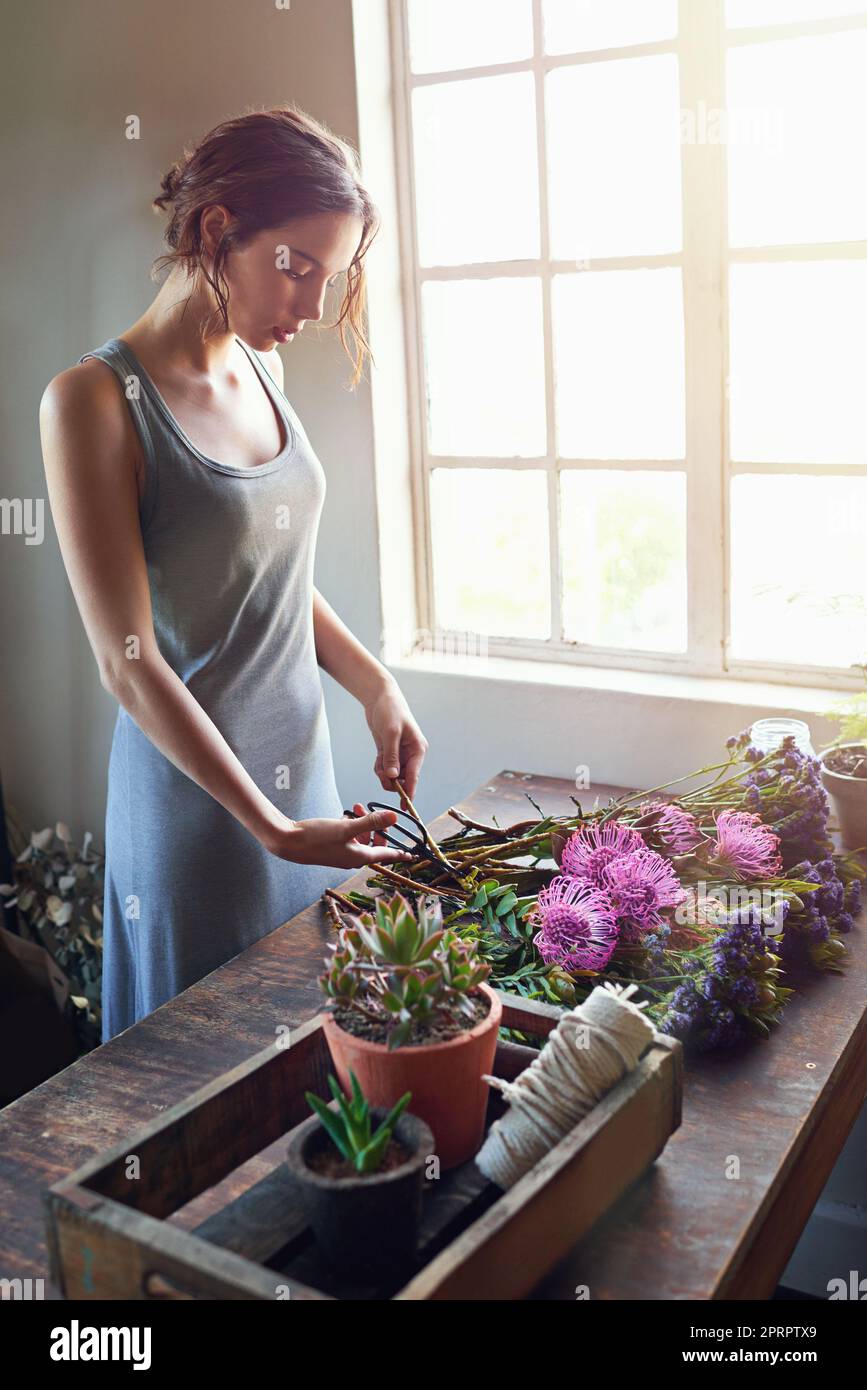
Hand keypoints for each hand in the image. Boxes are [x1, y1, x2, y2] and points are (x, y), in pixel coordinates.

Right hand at [263, 808, 413, 869]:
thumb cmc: (316, 837)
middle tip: (371, 812)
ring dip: (362, 823)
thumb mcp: (346, 828)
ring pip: (361, 838)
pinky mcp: (332, 846)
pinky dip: (351, 825)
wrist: (287, 842)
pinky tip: (345, 815)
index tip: (411, 855)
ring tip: (355, 808)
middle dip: (376, 827)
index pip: (386, 855)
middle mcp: (351, 858)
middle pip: (374, 844)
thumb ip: (371, 822)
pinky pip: (349, 837)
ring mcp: (341, 853)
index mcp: (359, 857)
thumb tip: (394, 818)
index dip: (399, 853)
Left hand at [364, 680, 428, 807]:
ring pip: (392, 776)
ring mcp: (399, 754)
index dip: (409, 792)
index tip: (406, 808)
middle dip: (391, 780)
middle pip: (403, 779)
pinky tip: (378, 759)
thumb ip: (391, 756)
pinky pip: (385, 768)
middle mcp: (411, 754)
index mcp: (418, 749)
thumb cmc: (390, 710)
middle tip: (382, 772)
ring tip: (379, 762)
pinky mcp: (389, 752)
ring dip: (384, 773)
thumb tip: (394, 777)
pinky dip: (379, 768)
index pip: (414, 776)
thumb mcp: (390, 733)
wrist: (379, 697)